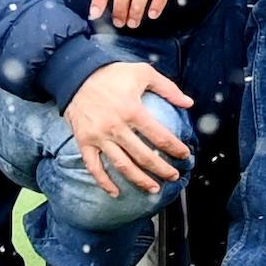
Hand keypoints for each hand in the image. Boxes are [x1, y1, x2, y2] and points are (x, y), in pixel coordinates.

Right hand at [65, 59, 196, 195]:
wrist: (76, 75)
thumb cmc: (112, 74)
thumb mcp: (143, 73)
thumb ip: (168, 88)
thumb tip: (189, 103)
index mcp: (133, 110)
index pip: (160, 136)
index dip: (175, 148)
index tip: (185, 156)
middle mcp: (116, 127)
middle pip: (144, 156)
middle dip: (162, 169)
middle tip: (174, 176)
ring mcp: (99, 137)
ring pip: (122, 165)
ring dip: (139, 180)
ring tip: (154, 189)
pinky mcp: (84, 142)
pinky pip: (94, 167)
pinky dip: (104, 182)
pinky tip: (116, 192)